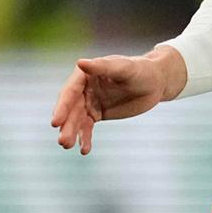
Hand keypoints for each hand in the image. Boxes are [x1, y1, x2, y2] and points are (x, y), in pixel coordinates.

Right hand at [49, 48, 185, 154]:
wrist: (156, 83)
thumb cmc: (141, 70)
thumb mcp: (125, 68)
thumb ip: (103, 67)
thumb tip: (80, 62)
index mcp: (85, 74)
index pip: (70, 91)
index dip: (62, 107)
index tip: (55, 122)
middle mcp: (84, 88)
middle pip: (71, 108)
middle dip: (66, 125)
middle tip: (62, 141)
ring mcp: (90, 101)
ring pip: (77, 120)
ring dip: (72, 133)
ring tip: (67, 146)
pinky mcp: (97, 114)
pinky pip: (87, 128)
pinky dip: (85, 138)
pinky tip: (84, 150)